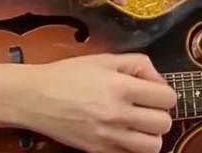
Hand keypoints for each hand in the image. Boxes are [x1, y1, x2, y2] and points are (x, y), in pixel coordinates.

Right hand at [13, 53, 176, 152]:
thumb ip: (139, 64)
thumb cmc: (69, 74)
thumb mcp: (105, 58)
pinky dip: (133, 147)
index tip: (156, 92)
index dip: (165, 94)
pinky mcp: (98, 151)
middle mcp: (118, 114)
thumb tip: (159, 81)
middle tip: (147, 108)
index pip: (167, 98)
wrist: (35, 97)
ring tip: (139, 124)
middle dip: (160, 114)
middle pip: (164, 124)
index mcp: (121, 87)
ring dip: (151, 134)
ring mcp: (108, 136)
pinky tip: (125, 135)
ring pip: (153, 146)